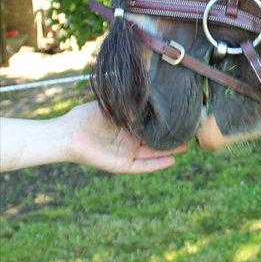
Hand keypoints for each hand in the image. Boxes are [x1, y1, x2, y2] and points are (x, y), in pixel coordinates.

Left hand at [64, 101, 185, 173]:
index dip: (164, 123)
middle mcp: (129, 140)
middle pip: (155, 141)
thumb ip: (130, 103)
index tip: (180, 116)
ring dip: (169, 151)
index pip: (150, 125)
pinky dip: (157, 164)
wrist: (69, 134)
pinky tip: (172, 160)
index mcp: (127, 126)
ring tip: (186, 145)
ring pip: (153, 153)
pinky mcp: (122, 164)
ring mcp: (126, 153)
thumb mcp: (113, 106)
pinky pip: (143, 166)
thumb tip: (150, 94)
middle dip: (171, 137)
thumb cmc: (86, 116)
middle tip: (190, 132)